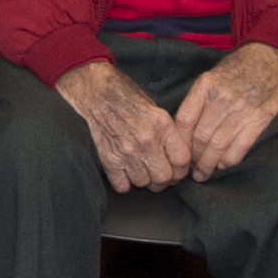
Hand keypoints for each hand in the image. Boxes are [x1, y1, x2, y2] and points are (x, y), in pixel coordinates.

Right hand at [57, 57, 191, 192]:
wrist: (95, 91)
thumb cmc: (126, 96)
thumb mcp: (155, 108)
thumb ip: (167, 133)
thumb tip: (177, 157)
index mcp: (162, 125)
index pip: (182, 161)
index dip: (182, 171)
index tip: (177, 171)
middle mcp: (146, 141)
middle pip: (163, 178)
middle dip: (163, 181)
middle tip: (159, 176)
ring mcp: (127, 151)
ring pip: (143, 183)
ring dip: (143, 180)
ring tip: (140, 171)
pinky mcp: (109, 159)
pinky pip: (122, 185)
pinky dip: (124, 183)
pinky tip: (124, 173)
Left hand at [174, 42, 277, 179]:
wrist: (272, 57)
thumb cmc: (238, 67)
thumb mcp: (212, 74)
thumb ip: (198, 99)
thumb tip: (182, 127)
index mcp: (206, 85)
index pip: (184, 120)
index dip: (179, 142)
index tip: (177, 152)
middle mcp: (222, 98)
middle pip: (200, 137)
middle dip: (192, 158)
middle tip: (189, 169)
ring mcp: (241, 109)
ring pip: (218, 146)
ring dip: (208, 164)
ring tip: (203, 174)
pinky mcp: (260, 119)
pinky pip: (240, 147)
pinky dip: (229, 161)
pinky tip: (223, 166)